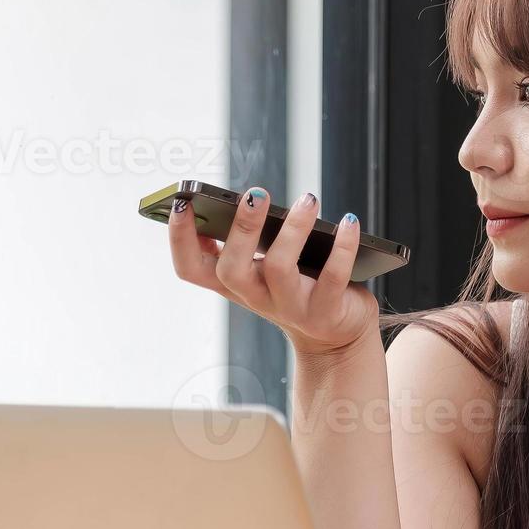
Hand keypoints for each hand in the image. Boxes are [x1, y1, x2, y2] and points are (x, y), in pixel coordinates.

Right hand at [166, 186, 379, 356]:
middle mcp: (255, 298)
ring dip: (294, 230)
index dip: (180, 238)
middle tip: (255, 194)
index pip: (190, 268)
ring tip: (308, 200)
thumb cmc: (297, 287)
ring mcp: (289, 308)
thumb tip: (246, 199)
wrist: (336, 335)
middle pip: (232, 270)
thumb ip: (248, 240)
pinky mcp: (325, 313)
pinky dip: (343, 246)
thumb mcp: (264, 268)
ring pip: (280, 269)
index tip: (182, 202)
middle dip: (242, 229)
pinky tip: (348, 222)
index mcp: (233, 284)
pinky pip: (333, 277)